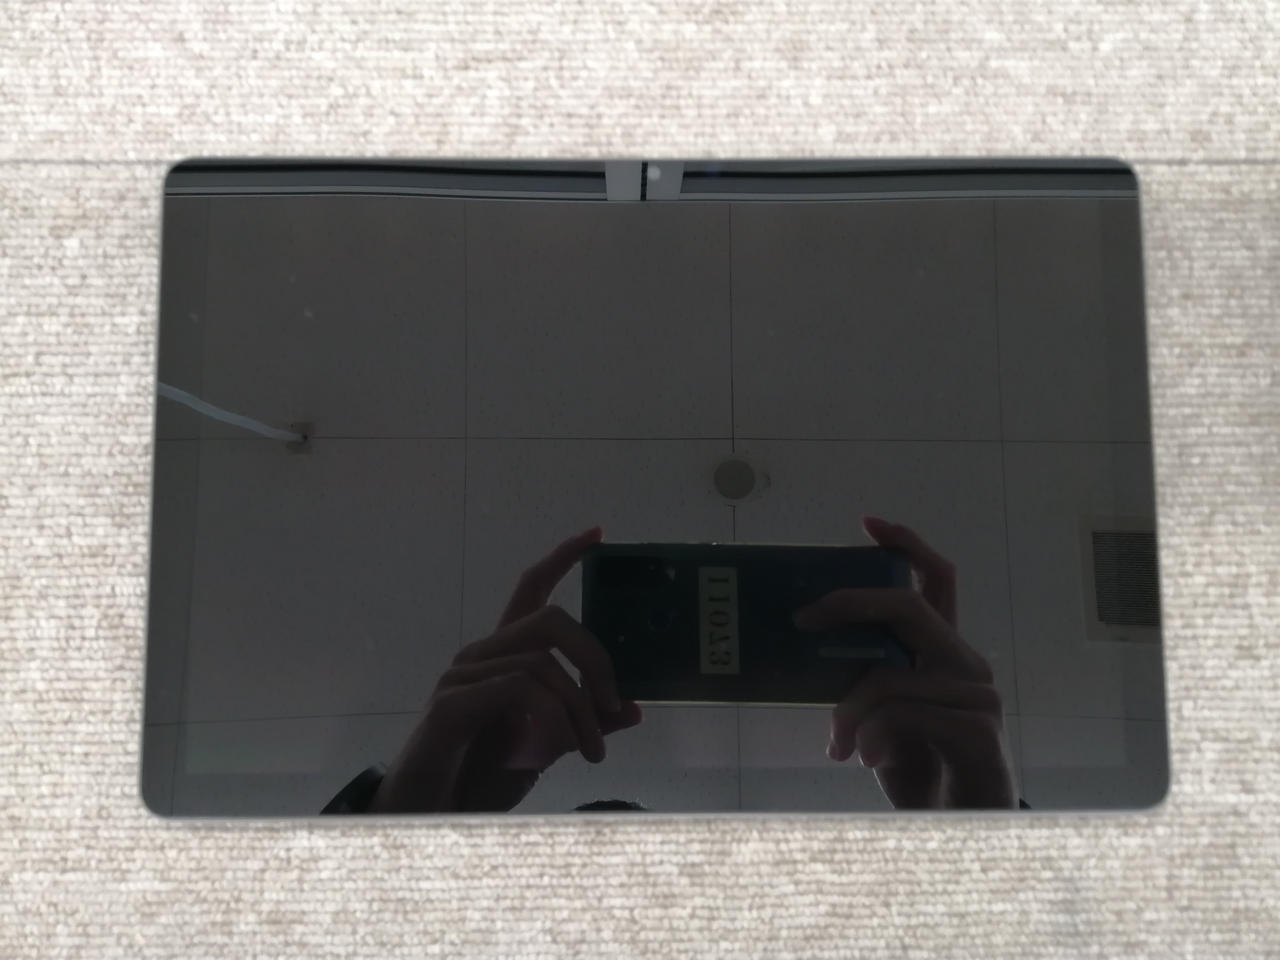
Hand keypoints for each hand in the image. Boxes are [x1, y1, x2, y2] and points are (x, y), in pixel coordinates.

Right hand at [369, 526, 642, 812]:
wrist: (430, 820)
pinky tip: (551, 749)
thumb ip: (583, 726)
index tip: (598, 534)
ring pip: (542, 662)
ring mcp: (462, 677)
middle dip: (596, 658)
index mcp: (503, 658)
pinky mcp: (451, 705)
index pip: (530, 590)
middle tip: (615, 707)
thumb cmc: (480, 780)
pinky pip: (518, 689)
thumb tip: (632, 711)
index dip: (563, 557)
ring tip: (590, 753)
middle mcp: (481, 655)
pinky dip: (548, 717)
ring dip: (579, 708)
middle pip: (550, 619)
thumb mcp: (546, 751)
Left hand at [792, 517, 1016, 809]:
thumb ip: (862, 678)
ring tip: (836, 745)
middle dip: (849, 604)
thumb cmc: (917, 766)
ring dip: (849, 710)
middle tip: (803, 620)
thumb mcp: (879, 715)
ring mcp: (976, 693)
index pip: (937, 580)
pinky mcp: (977, 728)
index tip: (867, 523)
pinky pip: (905, 712)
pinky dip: (872, 735)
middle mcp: (965, 662)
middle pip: (909, 606)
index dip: (906, 544)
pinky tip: (864, 761)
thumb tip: (804, 647)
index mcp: (941, 652)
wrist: (959, 829)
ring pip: (891, 673)